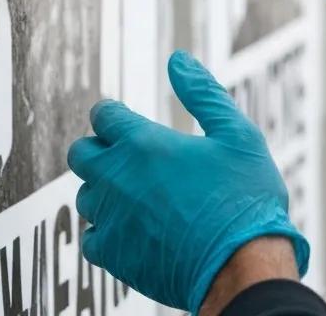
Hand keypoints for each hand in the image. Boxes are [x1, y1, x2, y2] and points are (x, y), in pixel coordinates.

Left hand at [67, 51, 308, 314]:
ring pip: (85, 194)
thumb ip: (203, 93)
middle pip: (81, 153)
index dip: (113, 114)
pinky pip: (90, 237)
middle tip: (127, 153)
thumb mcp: (237, 133)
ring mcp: (112, 220)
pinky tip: (133, 226)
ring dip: (103, 187)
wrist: (242, 266)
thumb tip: (177, 59)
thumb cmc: (245, 196)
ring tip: (136, 190)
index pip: (104, 116)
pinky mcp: (114, 257)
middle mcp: (118, 179)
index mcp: (144, 144)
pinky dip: (105, 228)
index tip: (123, 119)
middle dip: (98, 146)